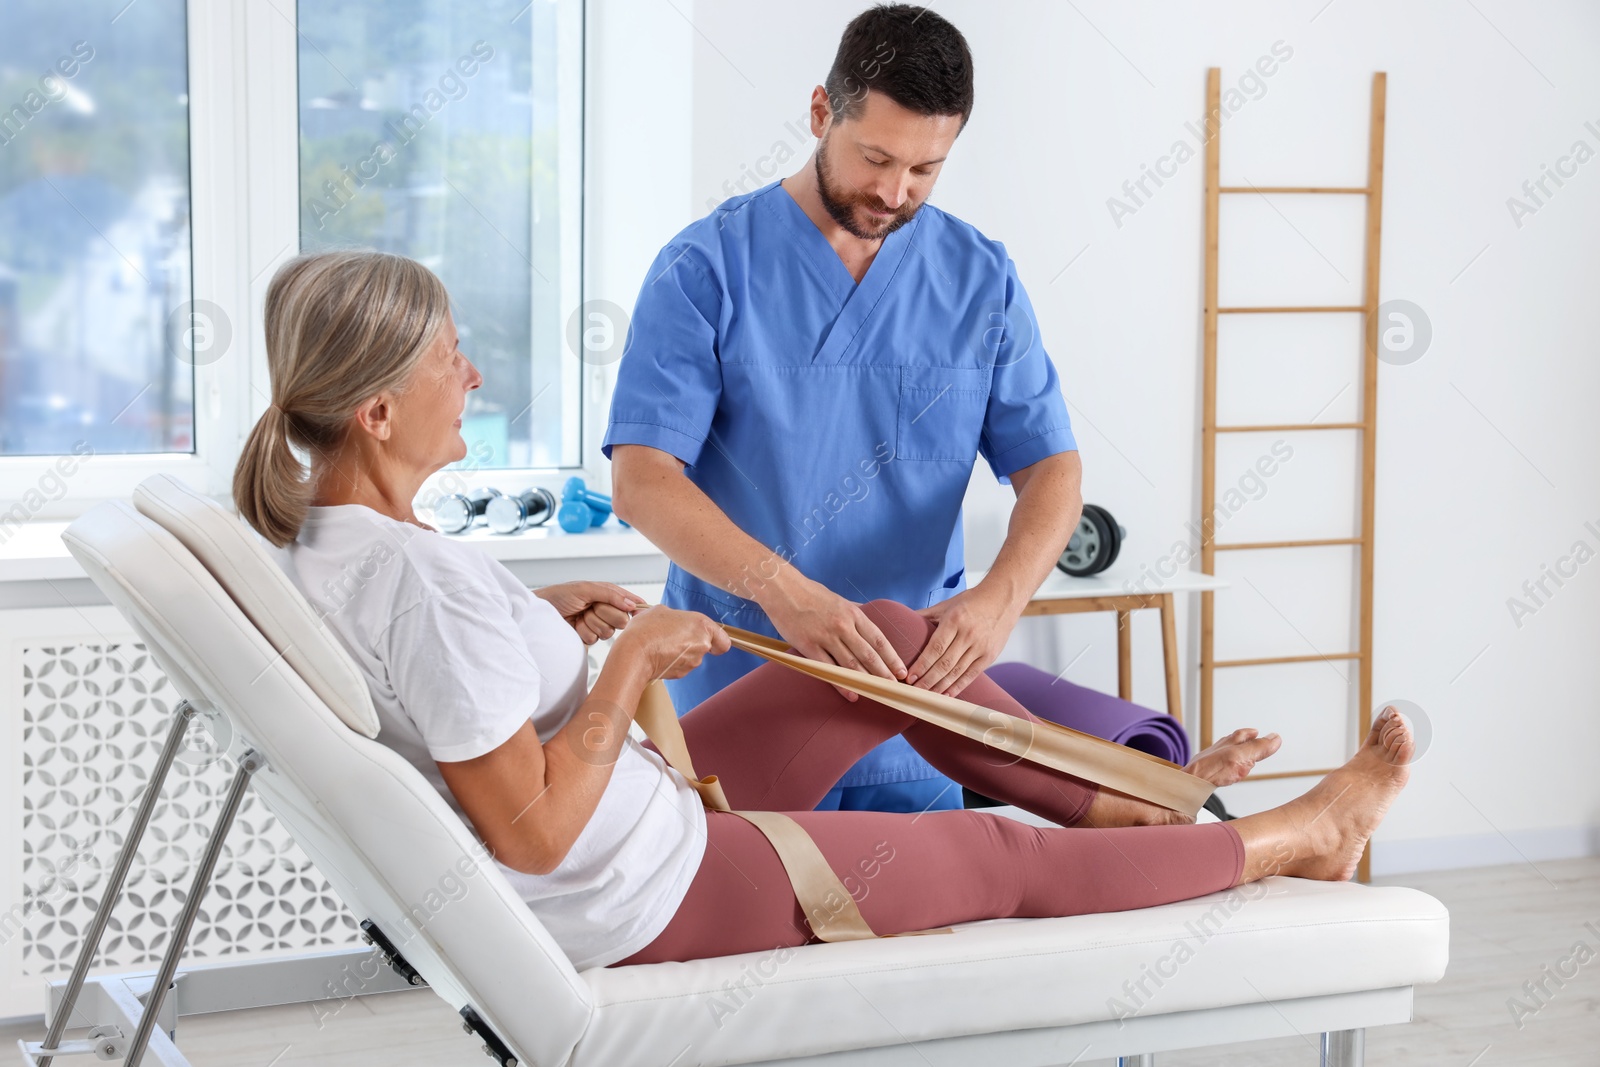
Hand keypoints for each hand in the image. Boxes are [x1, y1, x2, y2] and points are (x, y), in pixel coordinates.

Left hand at [535, 581, 641, 644]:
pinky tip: (576, 625)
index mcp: (609, 595)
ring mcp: (598, 624)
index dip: (636, 608)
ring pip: (609, 631)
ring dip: (592, 623)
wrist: (541, 612)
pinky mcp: (590, 636)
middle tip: (592, 607)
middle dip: (606, 614)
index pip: (631, 602)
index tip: (636, 613)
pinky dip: (584, 632)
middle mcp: (606, 609)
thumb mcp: (586, 589)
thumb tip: (632, 605)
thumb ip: (610, 595)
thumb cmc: (560, 595)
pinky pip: (596, 639)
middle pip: (623, 619)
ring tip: (580, 616)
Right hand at [613, 605, 730, 680]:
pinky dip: (672, 661)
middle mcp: (702, 645)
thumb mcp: (661, 611)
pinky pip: (680, 666)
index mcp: (702, 626)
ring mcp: (692, 661)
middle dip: (691, 643)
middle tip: (673, 636)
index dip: (718, 641)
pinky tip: (658, 654)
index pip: (724, 640)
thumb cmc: (647, 629)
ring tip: (661, 644)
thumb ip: (675, 616)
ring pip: (691, 657)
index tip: (712, 641)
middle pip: (704, 647)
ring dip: (680, 652)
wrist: (634, 653)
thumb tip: (672, 621)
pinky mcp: (681, 674)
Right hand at [760, 574, 905, 701]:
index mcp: (853, 614)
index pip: (879, 640)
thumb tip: (866, 624)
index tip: (901, 671)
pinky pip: (829, 668)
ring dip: (866, 681)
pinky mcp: (809, 646)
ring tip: (878, 694)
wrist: (783, 590)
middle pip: (869, 655)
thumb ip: (853, 614)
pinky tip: (852, 694)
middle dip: (884, 673)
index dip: (892, 658)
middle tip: (895, 688)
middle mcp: (843, 626)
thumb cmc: (810, 594)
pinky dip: (841, 684)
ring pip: (851, 664)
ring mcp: (826, 637)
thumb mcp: (839, 600)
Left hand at [909, 584, 1019, 695]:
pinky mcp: (990, 656)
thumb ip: (924, 615)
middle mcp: (969, 635)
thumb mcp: (946, 605)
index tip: (910, 677)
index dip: (922, 665)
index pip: (935, 648)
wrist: (1002, 600)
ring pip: (957, 672)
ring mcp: (981, 647)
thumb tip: (900, 620)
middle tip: (914, 691)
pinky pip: (971, 675)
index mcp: (955, 620)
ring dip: (940, 686)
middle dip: (928, 680)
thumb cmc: (971, 602)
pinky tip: (946, 694)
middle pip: (945, 664)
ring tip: (927, 696)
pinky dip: (958, 686)